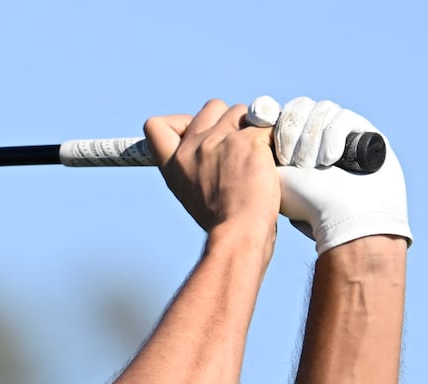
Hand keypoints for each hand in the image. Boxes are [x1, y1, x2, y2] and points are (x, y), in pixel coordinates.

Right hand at [145, 100, 279, 247]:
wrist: (239, 232)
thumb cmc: (221, 219)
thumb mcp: (191, 193)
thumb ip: (194, 166)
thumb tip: (213, 145)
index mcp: (174, 163)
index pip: (155, 126)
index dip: (178, 122)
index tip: (192, 131)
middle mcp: (192, 147)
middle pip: (212, 107)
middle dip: (227, 120)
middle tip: (237, 149)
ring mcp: (219, 140)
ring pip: (241, 111)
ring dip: (251, 128)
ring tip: (256, 158)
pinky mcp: (247, 140)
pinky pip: (266, 124)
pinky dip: (272, 139)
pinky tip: (271, 160)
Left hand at [255, 95, 411, 253]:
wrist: (344, 216)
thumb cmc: (306, 203)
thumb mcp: (271, 175)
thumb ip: (259, 146)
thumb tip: (254, 117)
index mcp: (290, 143)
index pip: (277, 112)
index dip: (268, 112)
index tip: (261, 118)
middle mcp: (315, 135)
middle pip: (298, 107)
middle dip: (291, 131)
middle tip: (294, 161)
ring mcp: (340, 132)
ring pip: (320, 109)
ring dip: (312, 138)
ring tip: (316, 165)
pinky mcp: (363, 131)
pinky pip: (341, 116)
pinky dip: (333, 136)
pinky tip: (332, 158)